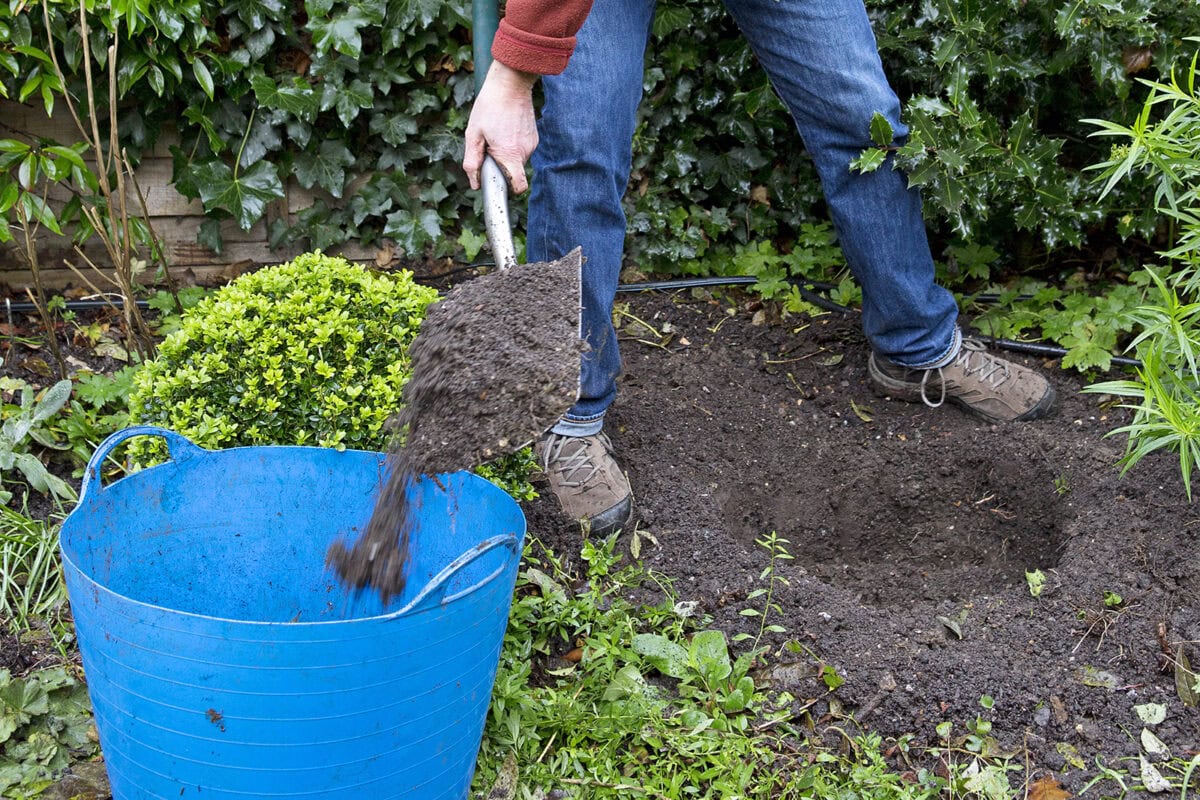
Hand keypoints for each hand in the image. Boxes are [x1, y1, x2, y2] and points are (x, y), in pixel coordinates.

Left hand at [463, 60, 538, 193]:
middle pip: (513, 171)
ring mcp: (532, 144)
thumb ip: (472, 161)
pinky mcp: (534, 136)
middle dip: (500, 165)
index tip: (498, 182)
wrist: (511, 82)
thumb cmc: (490, 106)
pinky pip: (522, 149)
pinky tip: (505, 128)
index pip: (519, 186)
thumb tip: (475, 184)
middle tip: (488, 145)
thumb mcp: (473, 134)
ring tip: (497, 133)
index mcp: (510, 154)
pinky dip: (512, 144)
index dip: (509, 189)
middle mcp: (525, 151)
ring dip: (506, 153)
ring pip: (516, 159)